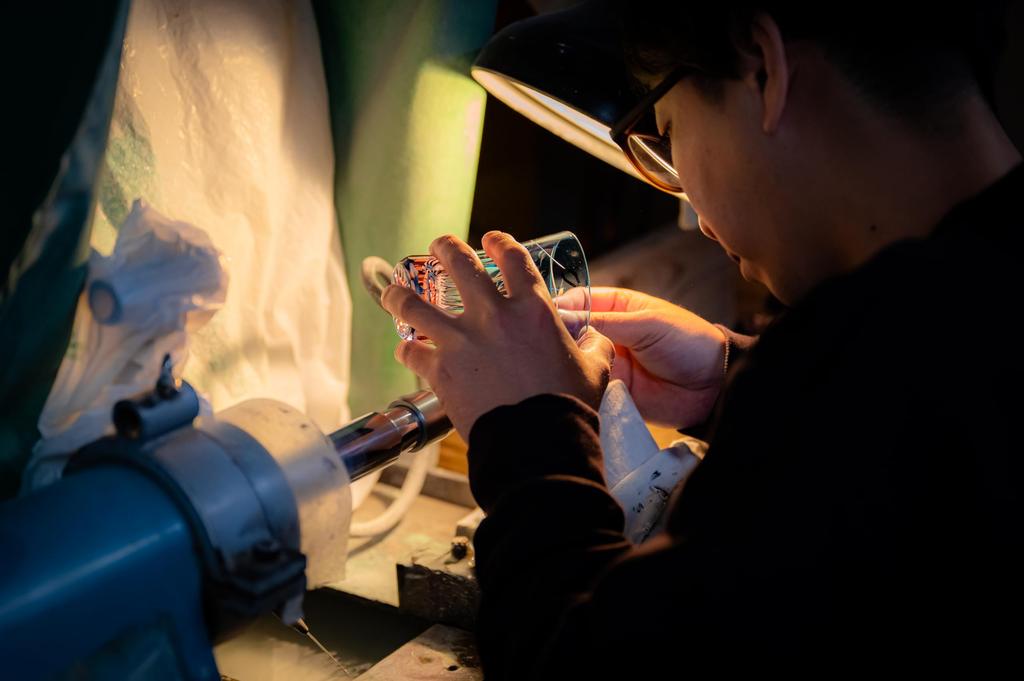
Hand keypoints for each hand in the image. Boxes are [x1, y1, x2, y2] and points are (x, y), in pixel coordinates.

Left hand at [381, 232, 614, 438]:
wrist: (536, 444)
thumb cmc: (567, 406)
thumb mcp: (595, 369)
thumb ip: (595, 346)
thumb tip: (595, 339)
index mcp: (532, 310)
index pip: (513, 258)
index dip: (500, 242)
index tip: (490, 239)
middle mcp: (493, 316)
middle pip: (458, 264)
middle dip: (444, 248)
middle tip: (439, 246)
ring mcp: (461, 341)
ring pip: (415, 304)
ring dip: (401, 294)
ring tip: (395, 291)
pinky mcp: (440, 370)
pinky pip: (411, 351)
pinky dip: (406, 349)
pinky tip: (405, 349)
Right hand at [556, 287, 726, 427]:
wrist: (713, 385)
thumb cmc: (687, 342)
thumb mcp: (646, 324)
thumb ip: (605, 322)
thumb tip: (562, 317)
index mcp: (616, 308)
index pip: (578, 300)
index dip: (559, 305)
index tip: (540, 314)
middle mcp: (606, 334)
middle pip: (570, 331)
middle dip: (555, 335)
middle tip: (538, 342)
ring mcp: (607, 363)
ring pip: (575, 359)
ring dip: (563, 362)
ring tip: (546, 364)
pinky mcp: (610, 390)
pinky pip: (586, 386)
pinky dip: (575, 386)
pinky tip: (561, 385)